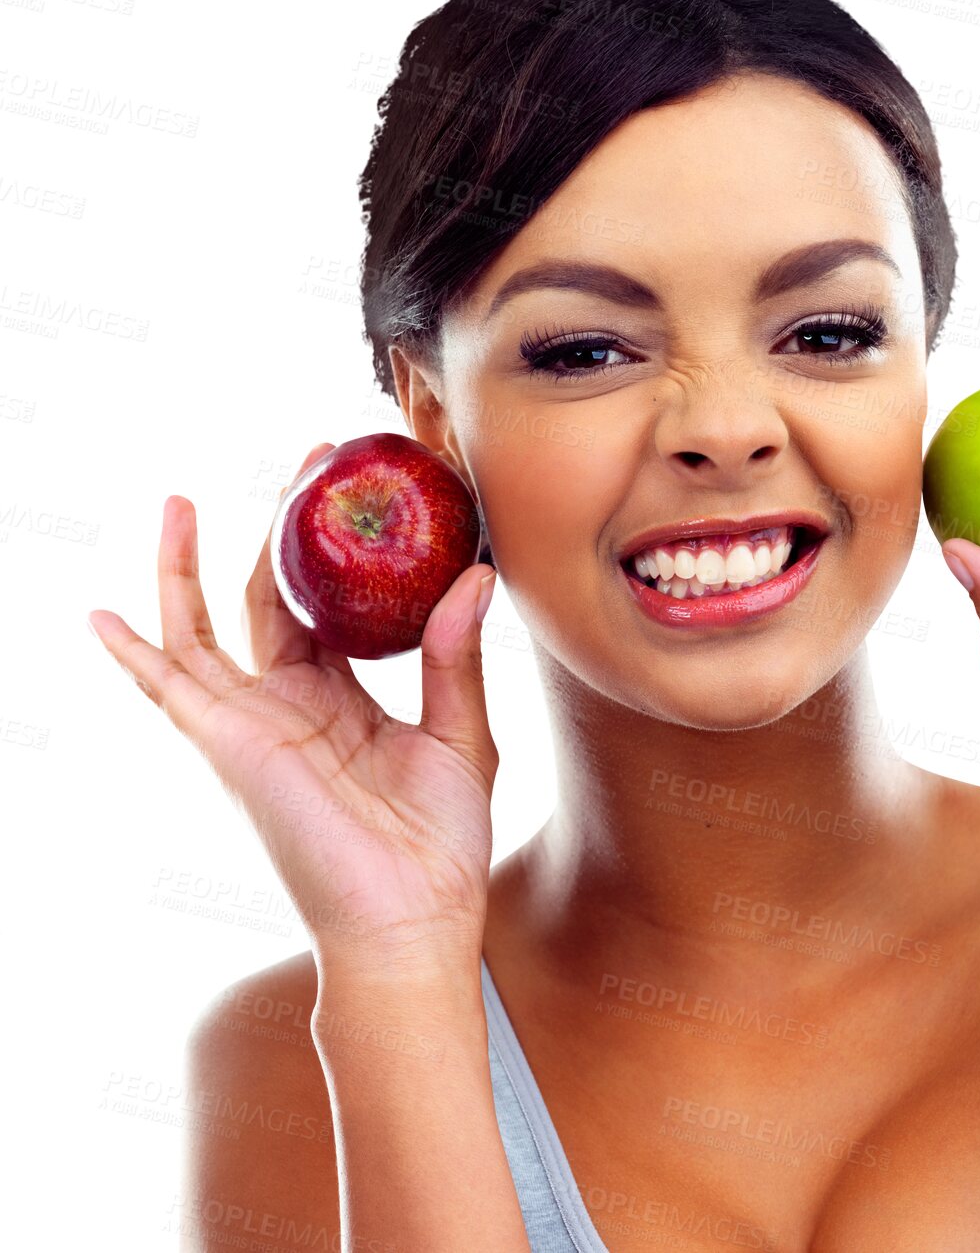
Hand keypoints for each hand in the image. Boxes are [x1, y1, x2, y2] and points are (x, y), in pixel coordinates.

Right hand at [88, 444, 501, 977]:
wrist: (414, 918)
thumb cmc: (441, 843)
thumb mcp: (462, 732)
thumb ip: (457, 655)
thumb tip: (477, 574)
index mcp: (344, 701)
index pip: (327, 609)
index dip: (335, 552)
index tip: (355, 491)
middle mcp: (292, 707)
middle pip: (269, 600)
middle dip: (280, 531)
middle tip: (307, 462)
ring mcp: (254, 724)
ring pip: (203, 630)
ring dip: (185, 568)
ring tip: (177, 502)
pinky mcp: (231, 743)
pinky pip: (169, 690)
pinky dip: (132, 655)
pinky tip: (100, 617)